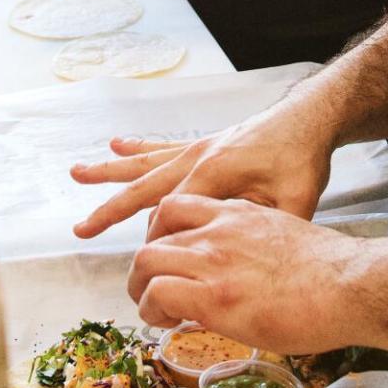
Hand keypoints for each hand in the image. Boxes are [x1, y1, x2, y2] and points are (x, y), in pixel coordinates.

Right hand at [71, 96, 333, 239]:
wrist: (309, 118)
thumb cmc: (303, 157)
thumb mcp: (295, 200)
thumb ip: (269, 231)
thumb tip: (251, 263)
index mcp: (214, 172)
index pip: (171, 214)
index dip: (156, 243)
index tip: (144, 269)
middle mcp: (198, 156)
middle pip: (145, 187)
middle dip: (110, 209)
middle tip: (80, 228)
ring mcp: (199, 147)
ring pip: (146, 164)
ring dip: (111, 172)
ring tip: (77, 172)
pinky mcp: (205, 142)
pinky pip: (163, 147)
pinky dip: (139, 148)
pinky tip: (117, 145)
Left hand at [127, 194, 361, 353]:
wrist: (350, 283)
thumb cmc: (330, 268)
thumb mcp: (282, 235)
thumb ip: (251, 245)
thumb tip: (243, 270)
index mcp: (237, 212)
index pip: (176, 206)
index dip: (161, 233)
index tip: (166, 256)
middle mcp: (218, 230)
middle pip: (153, 236)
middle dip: (144, 265)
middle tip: (151, 289)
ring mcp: (213, 260)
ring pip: (146, 262)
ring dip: (141, 289)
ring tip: (152, 309)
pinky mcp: (213, 296)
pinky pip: (158, 294)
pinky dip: (152, 310)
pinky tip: (167, 323)